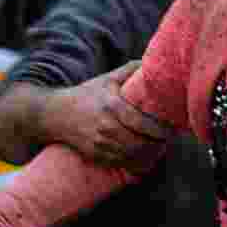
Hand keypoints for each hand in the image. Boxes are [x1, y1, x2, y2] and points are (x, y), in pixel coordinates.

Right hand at [43, 61, 169, 165]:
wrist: (55, 114)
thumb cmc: (86, 94)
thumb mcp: (106, 79)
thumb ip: (130, 70)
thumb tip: (152, 61)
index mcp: (111, 106)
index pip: (141, 123)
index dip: (159, 130)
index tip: (172, 130)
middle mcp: (105, 126)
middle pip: (140, 143)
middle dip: (158, 144)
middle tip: (169, 140)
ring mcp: (99, 143)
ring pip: (132, 156)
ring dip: (150, 156)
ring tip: (161, 148)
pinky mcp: (95, 155)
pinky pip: (121, 164)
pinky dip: (137, 165)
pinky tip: (147, 159)